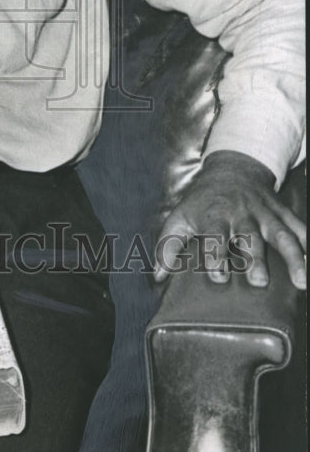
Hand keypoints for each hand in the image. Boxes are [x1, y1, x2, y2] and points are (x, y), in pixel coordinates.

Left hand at [154, 150, 305, 289]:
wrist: (231, 170)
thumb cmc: (202, 202)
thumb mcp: (180, 218)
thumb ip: (168, 247)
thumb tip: (156, 277)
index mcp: (214, 216)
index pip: (214, 235)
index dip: (215, 255)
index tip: (219, 276)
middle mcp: (241, 214)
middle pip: (249, 236)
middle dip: (254, 258)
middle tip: (258, 281)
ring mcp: (265, 213)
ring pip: (281, 233)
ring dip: (292, 256)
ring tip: (300, 281)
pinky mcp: (282, 213)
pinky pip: (299, 227)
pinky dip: (308, 243)